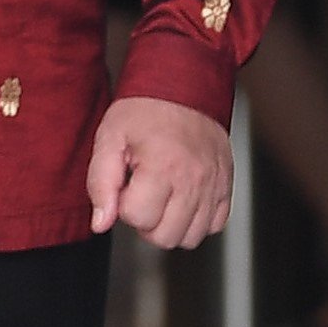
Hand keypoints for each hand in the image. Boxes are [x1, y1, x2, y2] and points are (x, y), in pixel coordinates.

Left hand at [88, 96, 232, 249]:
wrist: (185, 87)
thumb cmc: (145, 110)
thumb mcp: (109, 139)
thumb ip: (101, 183)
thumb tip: (101, 223)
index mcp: (162, 167)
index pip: (138, 218)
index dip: (123, 205)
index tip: (125, 184)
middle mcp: (194, 179)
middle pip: (165, 237)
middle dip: (145, 221)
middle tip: (140, 193)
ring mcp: (214, 185)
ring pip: (190, 238)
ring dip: (169, 225)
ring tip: (160, 197)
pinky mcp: (226, 186)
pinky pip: (213, 226)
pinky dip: (195, 221)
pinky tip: (180, 200)